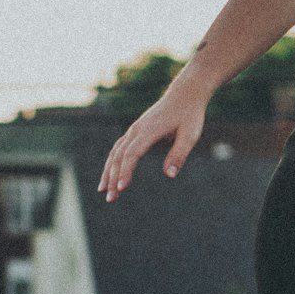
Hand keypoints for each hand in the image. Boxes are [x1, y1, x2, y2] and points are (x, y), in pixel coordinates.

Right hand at [97, 78, 206, 202]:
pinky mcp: (136, 130)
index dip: (125, 171)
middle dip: (113, 178)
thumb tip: (169, 176)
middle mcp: (137, 129)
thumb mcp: (190, 135)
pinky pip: (119, 148)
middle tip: (110, 199)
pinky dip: (112, 162)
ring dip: (108, 171)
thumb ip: (179, 154)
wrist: (185, 94)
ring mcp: (135, 129)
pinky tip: (111, 175)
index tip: (121, 188)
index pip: (132, 153)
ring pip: (116, 152)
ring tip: (103, 191)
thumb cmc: (190, 115)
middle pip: (119, 155)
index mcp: (149, 130)